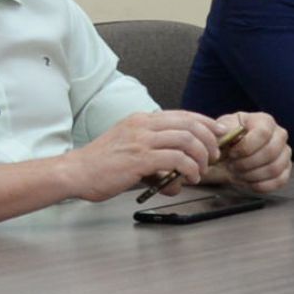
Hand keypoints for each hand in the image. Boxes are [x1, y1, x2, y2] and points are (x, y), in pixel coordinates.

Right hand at [61, 110, 222, 200]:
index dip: (206, 122)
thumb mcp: (132, 154)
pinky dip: (189, 168)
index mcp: (142, 120)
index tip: (219, 133)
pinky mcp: (140, 158)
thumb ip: (157, 161)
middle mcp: (143, 125)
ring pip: (187, 140)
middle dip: (209, 140)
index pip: (183, 115)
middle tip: (214, 156)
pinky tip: (189, 177)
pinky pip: (176, 159)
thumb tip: (177, 178)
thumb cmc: (101, 165)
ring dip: (201, 156)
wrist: (75, 173)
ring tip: (201, 170)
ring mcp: (141, 140)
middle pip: (190, 124)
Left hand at [197, 112, 291, 193]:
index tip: (231, 154)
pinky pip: (279, 181)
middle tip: (231, 166)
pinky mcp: (285, 170)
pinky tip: (247, 181)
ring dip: (251, 175)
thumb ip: (221, 132)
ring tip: (237, 173)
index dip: (246, 147)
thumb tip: (223, 134)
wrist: (231, 153)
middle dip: (247, 163)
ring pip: (274, 168)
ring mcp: (285, 153)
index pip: (263, 133)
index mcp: (265, 121)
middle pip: (270, 152)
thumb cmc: (228, 140)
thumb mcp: (221, 131)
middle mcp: (280, 135)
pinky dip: (260, 185)